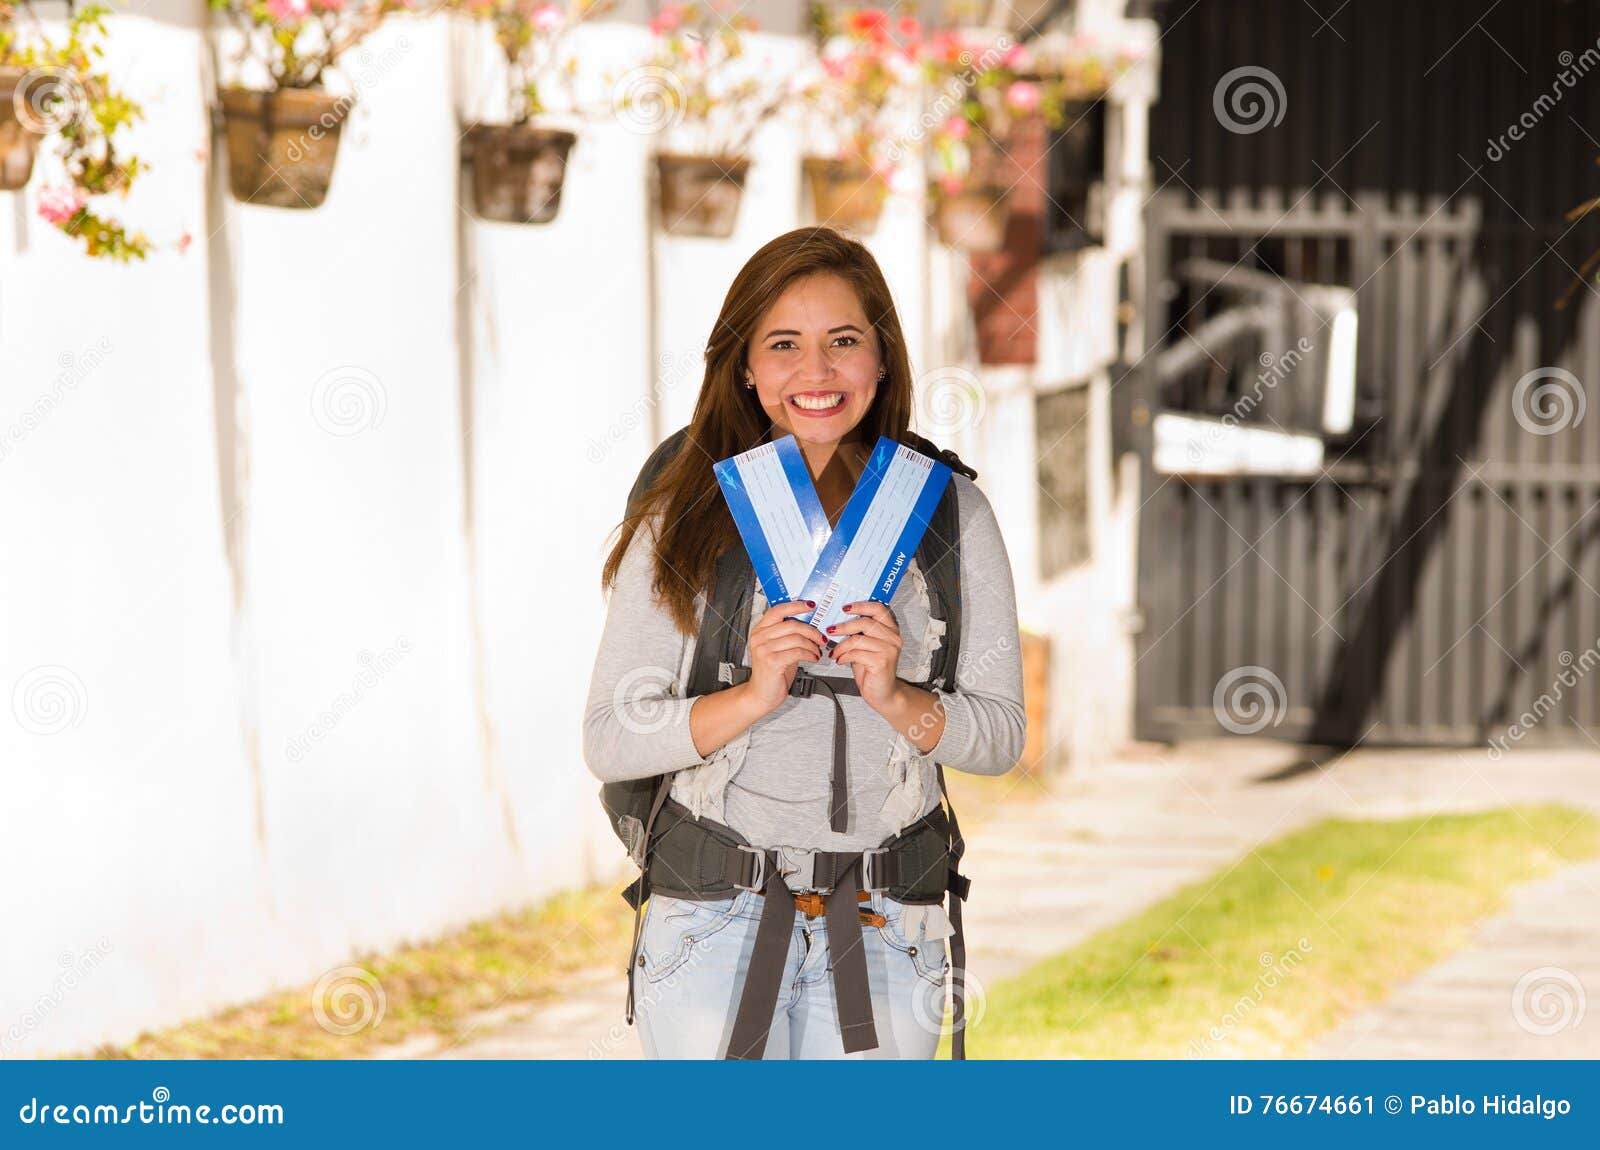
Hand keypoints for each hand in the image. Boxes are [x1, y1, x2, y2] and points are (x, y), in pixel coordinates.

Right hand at [743, 599, 826, 715]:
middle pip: (792, 625)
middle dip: (811, 631)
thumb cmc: (771, 672)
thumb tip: (808, 622)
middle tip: (821, 637)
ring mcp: (764, 649)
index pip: (778, 610)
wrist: (761, 694)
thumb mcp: (778, 648)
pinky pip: (798, 652)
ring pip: (797, 638)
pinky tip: (813, 658)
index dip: (796, 606)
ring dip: (812, 645)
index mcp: (759, 630)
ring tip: (817, 651)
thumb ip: (788, 634)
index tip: (810, 605)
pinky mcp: (772, 661)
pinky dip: (810, 654)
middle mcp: (759, 637)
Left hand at [825, 599, 902, 710]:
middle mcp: (893, 638)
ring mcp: (889, 650)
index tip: (845, 608)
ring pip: (858, 639)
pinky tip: (840, 660)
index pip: (878, 609)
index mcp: (891, 630)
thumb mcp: (866, 647)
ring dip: (841, 646)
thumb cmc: (873, 669)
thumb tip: (838, 621)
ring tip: (835, 652)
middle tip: (831, 630)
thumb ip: (859, 633)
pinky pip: (856, 653)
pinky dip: (844, 656)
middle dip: (844, 626)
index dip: (860, 606)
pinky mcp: (881, 662)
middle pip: (865, 622)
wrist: (883, 693)